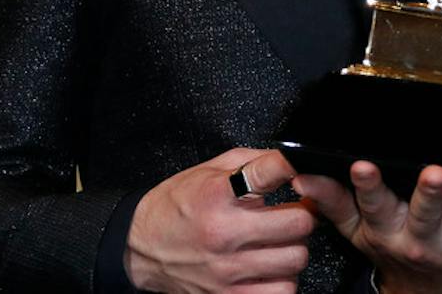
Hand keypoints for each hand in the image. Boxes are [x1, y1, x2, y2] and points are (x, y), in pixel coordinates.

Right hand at [125, 148, 314, 293]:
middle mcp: (224, 233)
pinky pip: (280, 292)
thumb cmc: (176, 205)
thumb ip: (254, 162)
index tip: (299, 173)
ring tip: (280, 243)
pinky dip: (283, 280)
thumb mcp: (210, 170)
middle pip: (298, 223)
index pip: (273, 171)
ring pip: (295, 259)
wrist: (139, 247)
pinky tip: (271, 269)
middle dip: (302, 215)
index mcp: (219, 194)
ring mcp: (225, 270)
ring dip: (294, 249)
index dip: (295, 168)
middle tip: (294, 214)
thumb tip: (292, 161)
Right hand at [295, 160, 441, 293]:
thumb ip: (333, 203)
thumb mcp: (359, 233)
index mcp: (393, 232)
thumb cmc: (394, 253)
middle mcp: (428, 241)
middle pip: (429, 216)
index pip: (376, 206)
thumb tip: (302, 175)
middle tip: (436, 172)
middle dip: (432, 195)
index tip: (361, 164)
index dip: (367, 186)